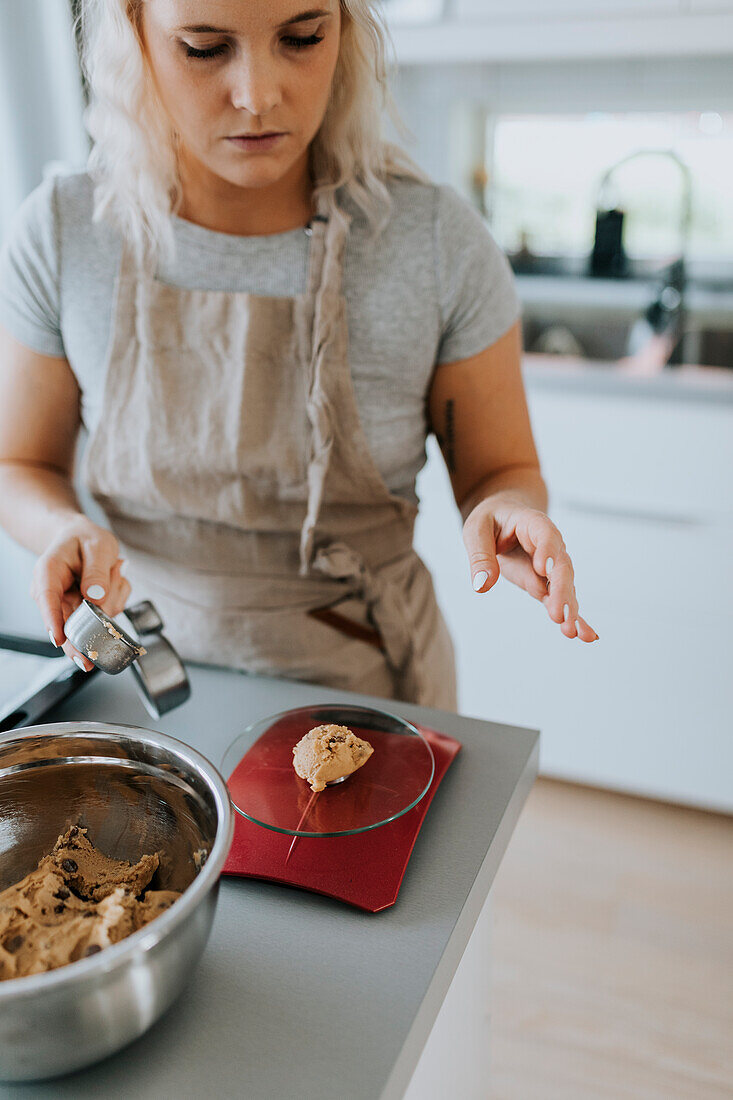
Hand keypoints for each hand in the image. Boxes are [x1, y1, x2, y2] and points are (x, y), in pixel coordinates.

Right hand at [30, 516, 131, 669]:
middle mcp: (55, 594)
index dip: (53, 621)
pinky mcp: (86, 612)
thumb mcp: (97, 546)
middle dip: (95, 618)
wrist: (82, 539)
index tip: (59, 640)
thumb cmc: (85, 539)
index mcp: (48, 573)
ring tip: (113, 570)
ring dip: (113, 597)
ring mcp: (70, 606)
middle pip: (69, 621)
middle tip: (110, 606)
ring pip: (95, 619)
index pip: (47, 599)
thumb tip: (96, 598)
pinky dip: (118, 597)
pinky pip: (108, 613)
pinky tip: (114, 579)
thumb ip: (97, 571)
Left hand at [462, 498, 597, 641]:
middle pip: (561, 567)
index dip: (547, 550)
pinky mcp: (546, 585)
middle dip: (561, 591)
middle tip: (559, 614)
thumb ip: (480, 556)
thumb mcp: (476, 530)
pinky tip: (586, 635)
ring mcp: (551, 568)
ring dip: (569, 610)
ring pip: (565, 588)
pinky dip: (574, 618)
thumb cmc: (491, 520)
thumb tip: (482, 585)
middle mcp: (550, 546)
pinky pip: (561, 601)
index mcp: (533, 524)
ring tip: (572, 631)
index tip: (544, 569)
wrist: (504, 518)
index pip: (546, 535)